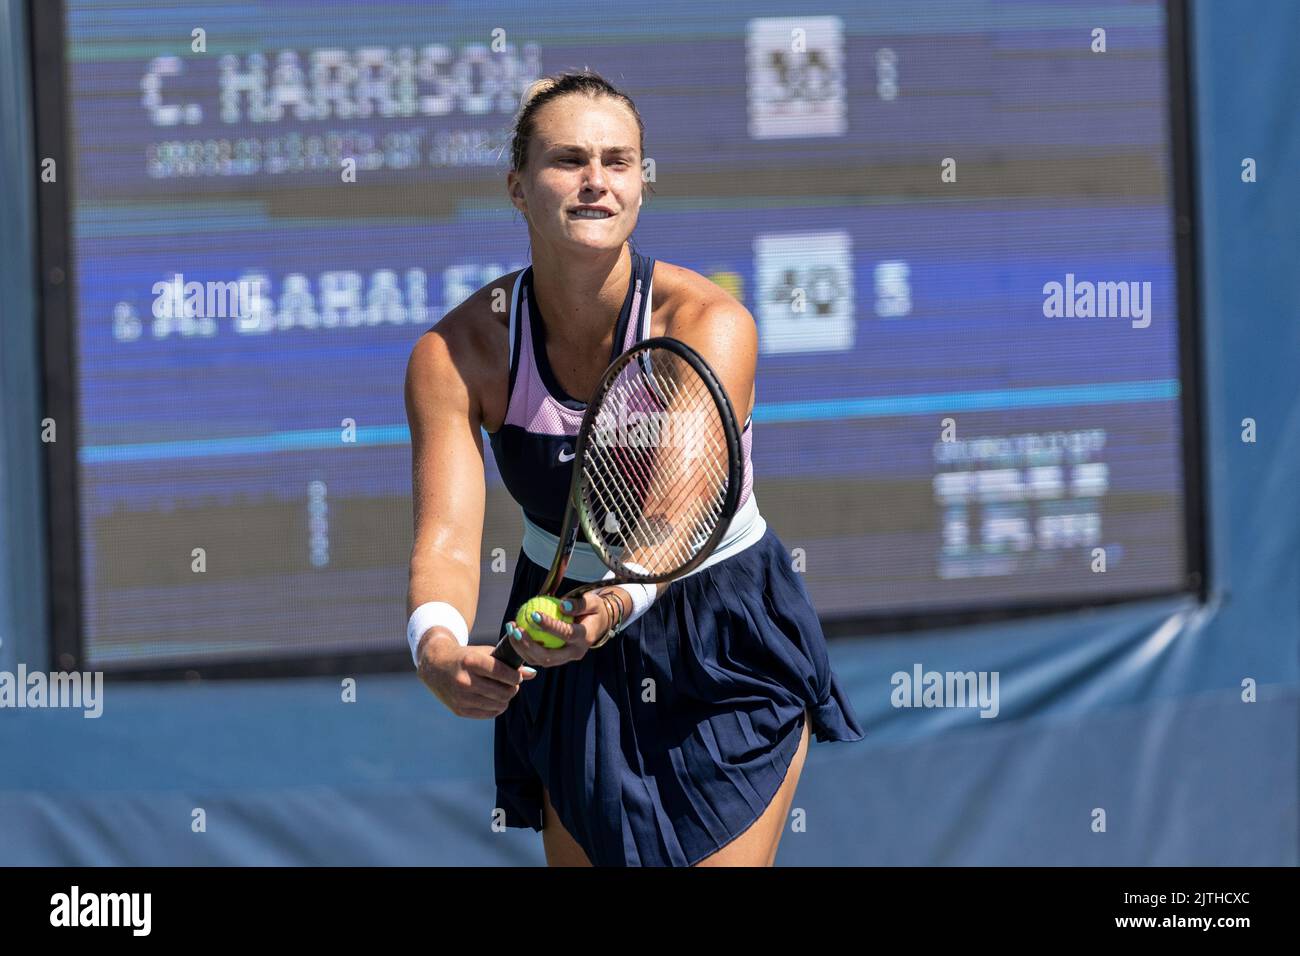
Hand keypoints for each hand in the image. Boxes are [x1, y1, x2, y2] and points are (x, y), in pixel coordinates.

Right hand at [417, 627, 536, 718]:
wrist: (435, 665)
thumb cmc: (465, 656)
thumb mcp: (484, 653)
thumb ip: (508, 663)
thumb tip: (532, 674)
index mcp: (470, 662)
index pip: (503, 673)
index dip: (515, 677)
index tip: (516, 677)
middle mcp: (464, 681)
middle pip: (503, 692)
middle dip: (512, 689)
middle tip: (512, 685)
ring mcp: (461, 697)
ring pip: (498, 705)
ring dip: (505, 699)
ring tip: (504, 691)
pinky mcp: (459, 710)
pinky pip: (488, 714)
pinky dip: (496, 707)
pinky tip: (494, 699)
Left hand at [504, 589, 628, 667]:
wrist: (597, 624)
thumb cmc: (593, 609)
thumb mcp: (592, 602)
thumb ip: (579, 604)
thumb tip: (563, 605)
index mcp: (585, 638)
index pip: (566, 634)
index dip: (550, 626)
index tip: (534, 614)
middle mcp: (575, 653)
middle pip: (549, 656)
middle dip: (529, 645)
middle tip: (517, 629)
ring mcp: (564, 659)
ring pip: (539, 660)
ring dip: (521, 647)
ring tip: (511, 628)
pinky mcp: (555, 659)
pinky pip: (536, 657)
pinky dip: (523, 647)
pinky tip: (513, 631)